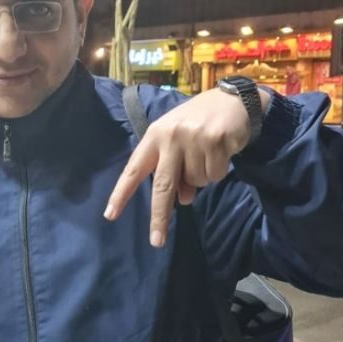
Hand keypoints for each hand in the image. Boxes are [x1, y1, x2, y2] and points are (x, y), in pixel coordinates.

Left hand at [104, 87, 270, 247]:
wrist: (232, 100)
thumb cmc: (198, 124)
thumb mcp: (179, 143)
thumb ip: (174, 171)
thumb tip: (181, 200)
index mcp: (154, 136)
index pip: (133, 169)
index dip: (121, 193)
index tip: (110, 215)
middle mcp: (170, 137)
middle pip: (162, 185)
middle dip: (160, 216)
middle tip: (156, 241)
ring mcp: (192, 138)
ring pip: (195, 182)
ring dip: (202, 177)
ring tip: (207, 154)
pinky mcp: (215, 141)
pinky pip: (214, 175)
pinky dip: (218, 171)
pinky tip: (221, 152)